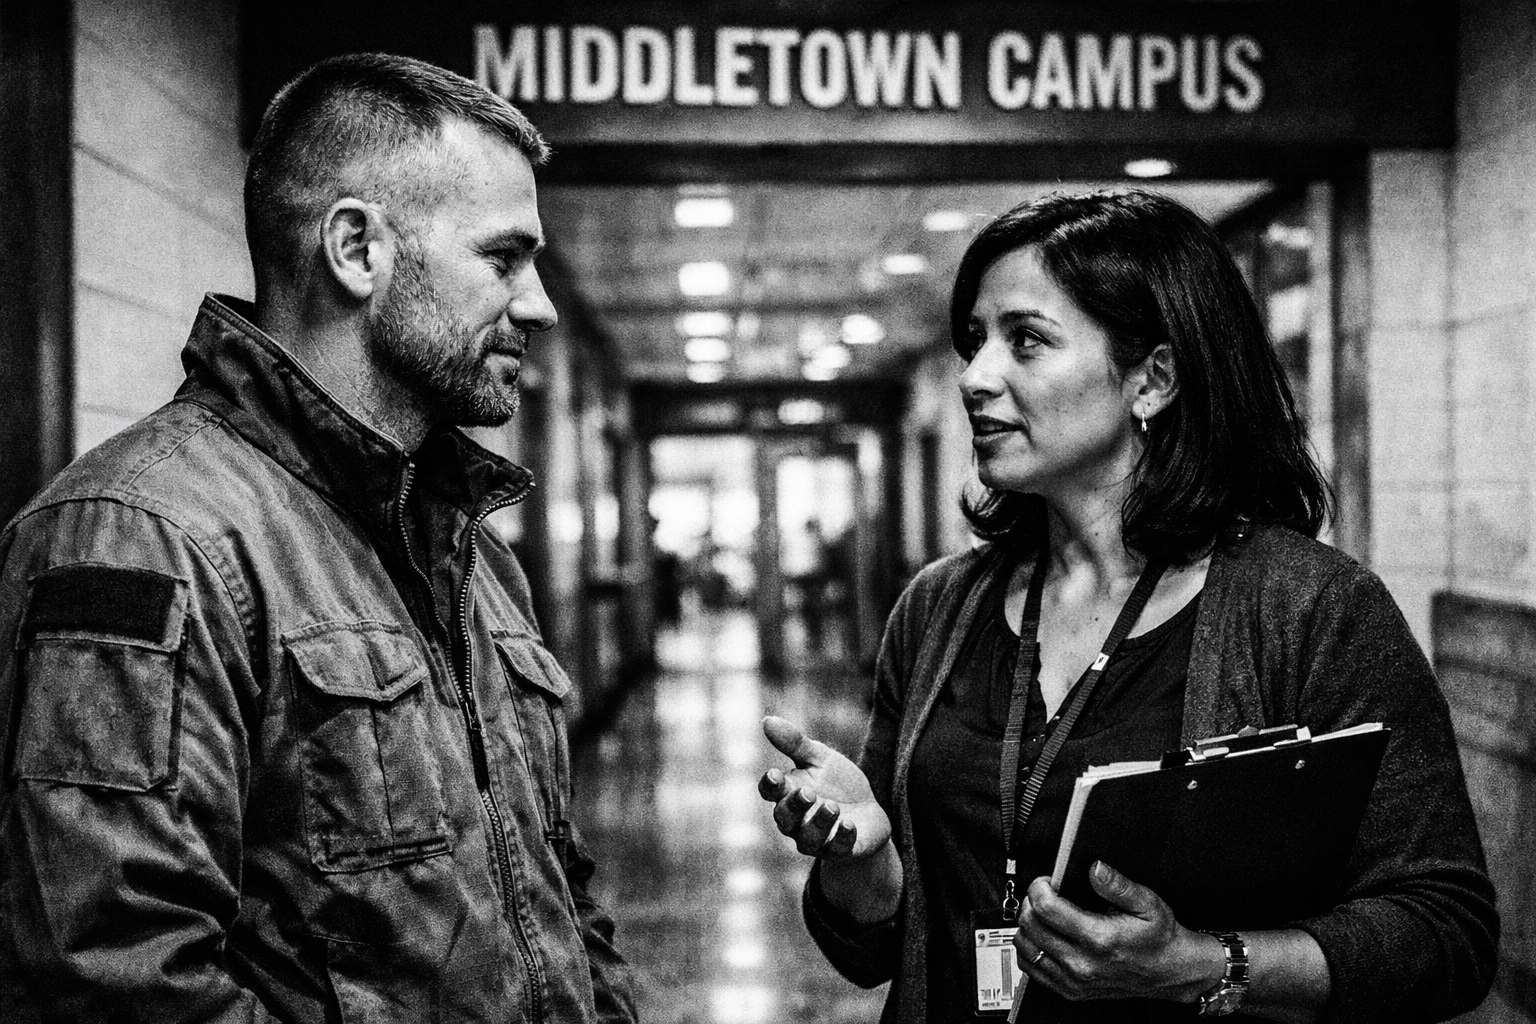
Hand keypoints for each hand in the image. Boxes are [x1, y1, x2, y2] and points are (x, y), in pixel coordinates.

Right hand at [757, 715, 891, 860]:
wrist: (869, 814)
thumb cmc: (838, 785)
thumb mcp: (820, 758)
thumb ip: (795, 743)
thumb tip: (766, 720)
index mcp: (788, 794)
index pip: (770, 792)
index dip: (769, 785)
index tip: (775, 775)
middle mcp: (797, 821)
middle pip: (784, 818)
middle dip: (794, 806)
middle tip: (808, 792)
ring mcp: (818, 839)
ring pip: (808, 839)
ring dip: (818, 823)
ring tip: (832, 807)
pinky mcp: (842, 851)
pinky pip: (837, 850)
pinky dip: (841, 838)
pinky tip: (848, 825)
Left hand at [1011, 861, 1219, 1002]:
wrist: (1170, 971)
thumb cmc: (1159, 938)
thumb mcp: (1147, 903)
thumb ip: (1118, 885)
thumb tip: (1095, 869)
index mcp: (1099, 938)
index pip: (1046, 909)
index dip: (1039, 887)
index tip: (1046, 881)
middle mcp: (1082, 962)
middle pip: (1030, 926)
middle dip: (1030, 902)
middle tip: (1043, 893)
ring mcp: (1073, 980)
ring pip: (1025, 947)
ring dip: (1027, 925)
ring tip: (1042, 913)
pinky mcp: (1070, 990)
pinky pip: (1030, 969)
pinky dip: (1029, 949)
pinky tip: (1043, 936)